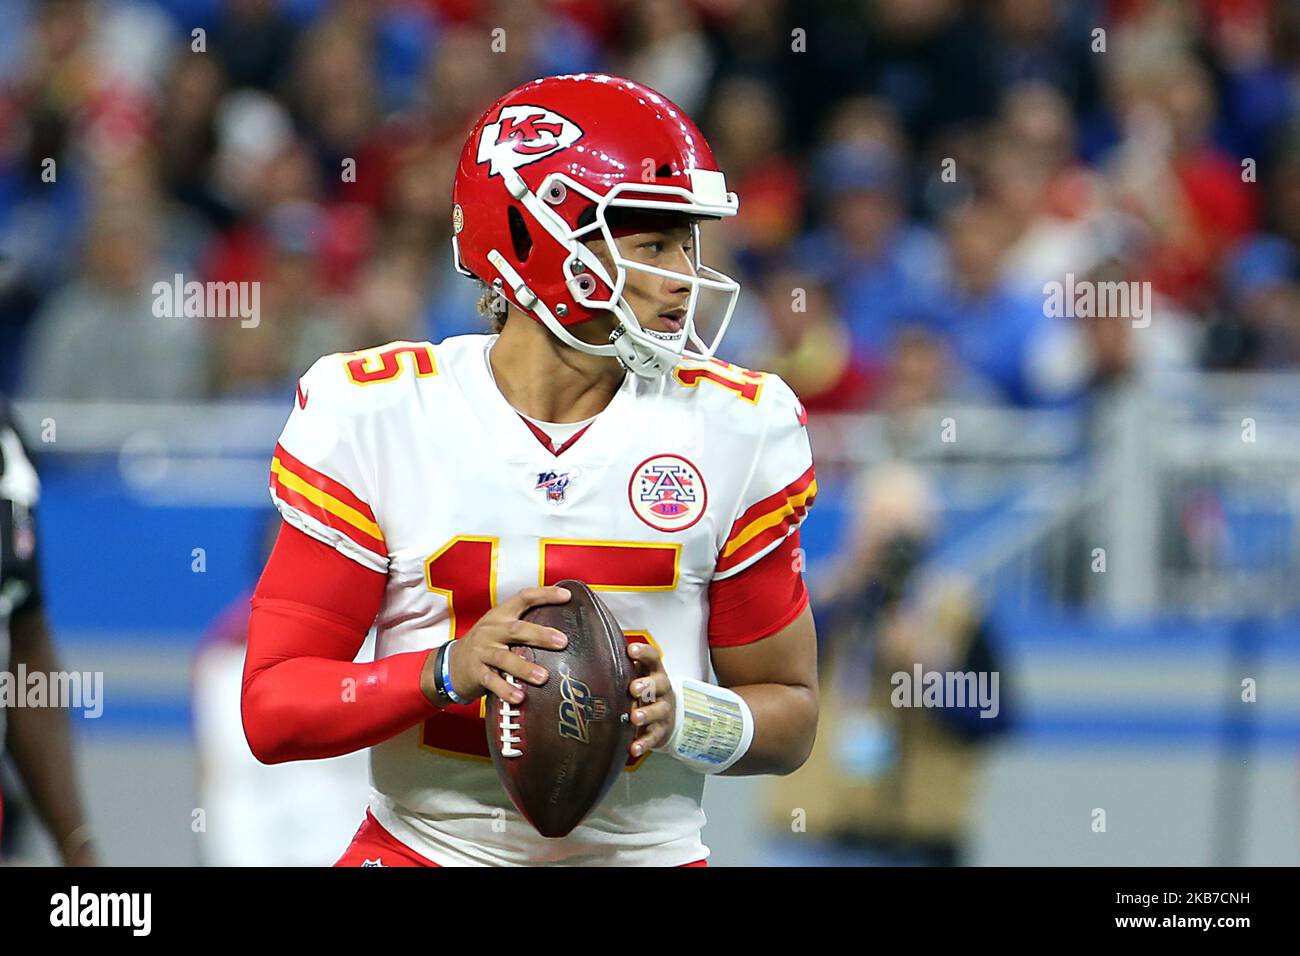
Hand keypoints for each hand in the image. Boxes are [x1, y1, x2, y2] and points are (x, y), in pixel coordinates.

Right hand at [420, 586, 570, 705]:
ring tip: (543, 677)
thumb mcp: (500, 627)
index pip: (523, 598)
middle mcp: (491, 630)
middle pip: (516, 629)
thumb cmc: (486, 644)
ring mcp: (482, 652)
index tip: (566, 596)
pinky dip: (505, 690)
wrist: (452, 663)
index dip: (545, 595)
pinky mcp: (476, 673)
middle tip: (562, 641)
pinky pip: (491, 681)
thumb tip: (562, 628)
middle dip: (540, 634)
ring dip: (524, 667)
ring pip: (503, 658)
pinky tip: (520, 697)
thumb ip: (524, 625)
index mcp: (500, 615)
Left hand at [626, 642, 673, 757]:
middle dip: (647, 685)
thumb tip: (593, 648)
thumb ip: (622, 666)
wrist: (667, 717)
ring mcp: (663, 710)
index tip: (631, 650)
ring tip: (634, 717)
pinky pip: (653, 737)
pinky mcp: (660, 731)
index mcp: (654, 672)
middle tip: (633, 688)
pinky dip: (643, 743)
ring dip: (646, 714)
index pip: (653, 658)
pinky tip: (633, 748)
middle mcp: (662, 690)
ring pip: (658, 711)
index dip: (644, 652)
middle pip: (660, 683)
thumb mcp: (638, 676)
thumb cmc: (645, 692)